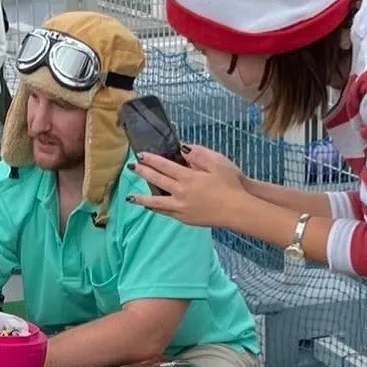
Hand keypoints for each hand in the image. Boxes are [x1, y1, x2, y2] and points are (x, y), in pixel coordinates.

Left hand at [129, 148, 248, 228]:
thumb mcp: (217, 163)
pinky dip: (155, 209)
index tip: (140, 155)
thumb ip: (198, 155)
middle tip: (131, 167)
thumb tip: (182, 148)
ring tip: (129, 197)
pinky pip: (165, 212)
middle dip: (143, 173)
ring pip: (156, 202)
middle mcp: (180, 193)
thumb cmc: (230, 185)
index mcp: (188, 177)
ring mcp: (181, 208)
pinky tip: (150, 207)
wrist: (237, 210)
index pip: (164, 166)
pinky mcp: (185, 218)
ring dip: (142, 198)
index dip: (151, 159)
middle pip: (157, 181)